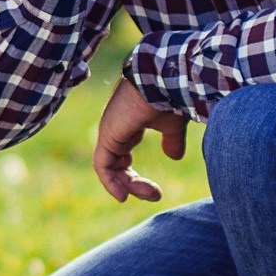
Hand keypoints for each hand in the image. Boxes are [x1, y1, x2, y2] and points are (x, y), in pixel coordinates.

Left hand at [92, 74, 186, 202]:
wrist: (167, 80)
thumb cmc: (172, 96)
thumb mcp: (173, 124)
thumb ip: (172, 140)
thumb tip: (173, 157)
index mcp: (130, 123)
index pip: (123, 153)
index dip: (133, 175)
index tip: (153, 191)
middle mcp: (116, 127)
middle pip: (116, 163)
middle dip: (133, 183)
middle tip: (155, 194)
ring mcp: (110, 131)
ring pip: (110, 167)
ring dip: (128, 185)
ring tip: (150, 193)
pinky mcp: (107, 136)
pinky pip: (102, 166)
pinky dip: (110, 183)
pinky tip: (123, 195)